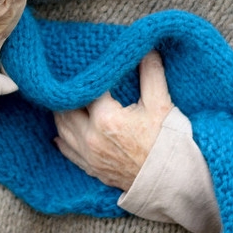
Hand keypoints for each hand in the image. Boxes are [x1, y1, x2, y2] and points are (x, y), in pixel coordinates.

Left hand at [53, 50, 172, 190]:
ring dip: (61, 113)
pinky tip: (59, 132)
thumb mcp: (162, 105)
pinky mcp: (92, 169)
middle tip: (69, 80)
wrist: (173, 183)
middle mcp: (91, 137)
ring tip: (63, 100)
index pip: (87, 90)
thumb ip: (151, 74)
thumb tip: (146, 49)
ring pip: (63, 129)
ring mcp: (89, 155)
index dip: (87, 77)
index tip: (86, 66)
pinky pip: (68, 151)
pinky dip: (62, 138)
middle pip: (67, 108)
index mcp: (106, 118)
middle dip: (69, 94)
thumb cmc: (168, 144)